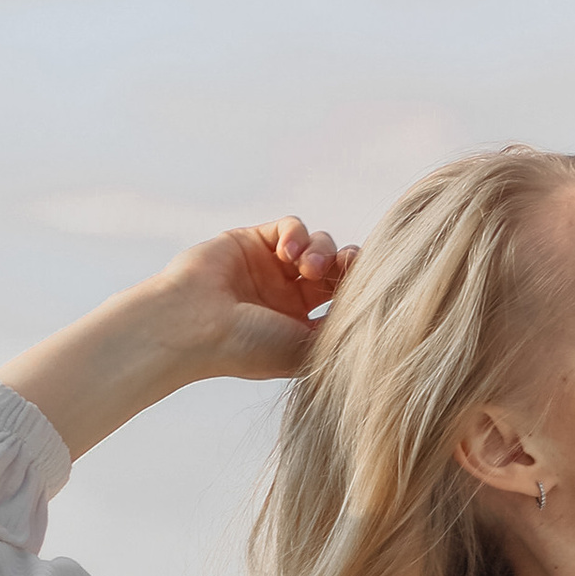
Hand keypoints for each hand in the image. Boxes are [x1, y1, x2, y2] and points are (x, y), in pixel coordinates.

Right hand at [143, 217, 356, 381]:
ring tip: (307, 267)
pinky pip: (290, 226)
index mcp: (303, 328)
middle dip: (347, 265)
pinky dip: (296, 233)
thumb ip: (342, 333)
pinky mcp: (252, 241)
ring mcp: (270, 268)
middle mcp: (289, 298)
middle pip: (336, 269)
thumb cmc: (249, 347)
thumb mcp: (308, 349)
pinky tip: (287, 252)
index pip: (346, 300)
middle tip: (347, 269)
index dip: (362, 289)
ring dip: (321, 250)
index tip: (371, 288)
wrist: (195, 326)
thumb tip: (378, 318)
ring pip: (317, 244)